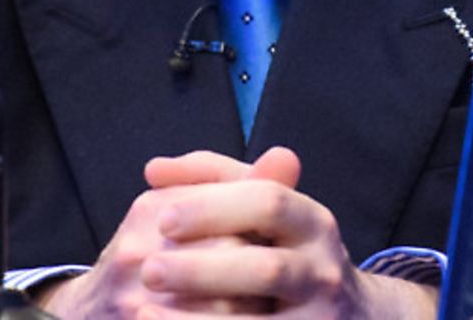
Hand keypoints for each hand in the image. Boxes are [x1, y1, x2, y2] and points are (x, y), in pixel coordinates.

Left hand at [37, 147, 435, 318]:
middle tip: (150, 261)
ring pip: (264, 311)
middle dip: (206, 259)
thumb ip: (217, 184)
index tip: (157, 206)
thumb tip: (156, 168)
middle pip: (266, 260)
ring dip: (208, 310)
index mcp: (309, 222)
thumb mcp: (270, 216)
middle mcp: (321, 269)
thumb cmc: (299, 262)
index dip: (211, 198)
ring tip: (153, 306)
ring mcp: (317, 317)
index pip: (266, 199)